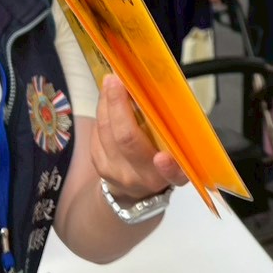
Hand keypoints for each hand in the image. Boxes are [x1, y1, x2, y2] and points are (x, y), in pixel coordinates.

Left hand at [91, 75, 189, 203]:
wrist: (134, 191)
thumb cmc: (160, 163)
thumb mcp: (176, 154)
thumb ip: (174, 133)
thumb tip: (160, 93)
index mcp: (168, 175)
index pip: (172, 175)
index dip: (169, 168)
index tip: (163, 157)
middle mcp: (142, 178)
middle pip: (127, 140)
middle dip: (119, 106)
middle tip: (118, 80)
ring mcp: (116, 173)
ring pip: (106, 132)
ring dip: (107, 103)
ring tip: (111, 82)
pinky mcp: (98, 165)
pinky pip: (97, 134)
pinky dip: (102, 112)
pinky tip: (107, 99)